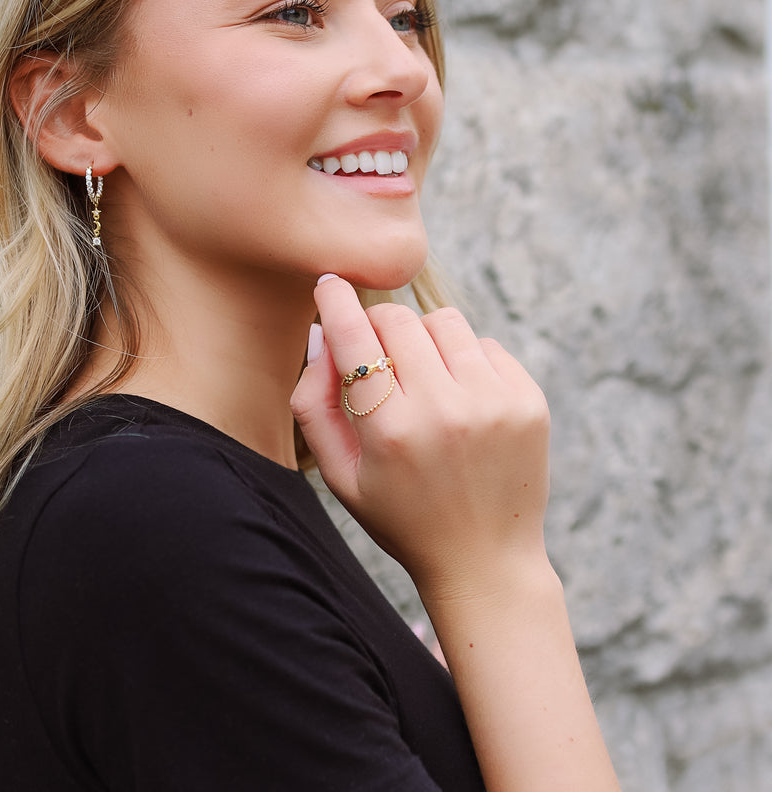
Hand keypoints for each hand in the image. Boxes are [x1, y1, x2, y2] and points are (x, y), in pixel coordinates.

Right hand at [290, 275, 551, 602]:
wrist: (486, 561)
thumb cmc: (402, 517)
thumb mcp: (340, 476)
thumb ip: (315, 405)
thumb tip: (320, 337)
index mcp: (391, 431)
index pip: (356, 339)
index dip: (336, 302)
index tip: (329, 282)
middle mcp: (445, 410)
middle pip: (399, 320)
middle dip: (377, 324)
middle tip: (375, 350)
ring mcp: (494, 403)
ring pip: (444, 321)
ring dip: (422, 338)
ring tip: (422, 378)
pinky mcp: (529, 401)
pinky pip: (485, 344)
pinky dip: (464, 359)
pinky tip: (460, 397)